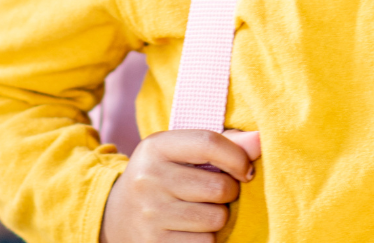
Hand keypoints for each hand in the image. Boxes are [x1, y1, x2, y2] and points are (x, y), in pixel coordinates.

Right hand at [100, 128, 260, 242]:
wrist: (113, 217)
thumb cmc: (162, 178)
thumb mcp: (179, 153)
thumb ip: (222, 144)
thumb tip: (259, 140)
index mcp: (156, 147)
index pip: (209, 143)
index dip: (238, 157)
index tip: (245, 169)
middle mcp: (149, 179)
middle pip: (219, 187)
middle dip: (228, 193)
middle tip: (214, 193)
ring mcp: (150, 214)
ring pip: (216, 219)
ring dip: (217, 218)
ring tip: (199, 212)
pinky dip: (206, 239)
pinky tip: (189, 231)